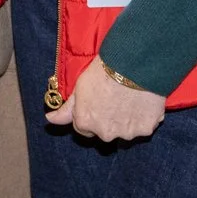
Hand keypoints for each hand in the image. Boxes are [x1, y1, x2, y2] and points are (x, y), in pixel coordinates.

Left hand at [45, 56, 166, 141]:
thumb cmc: (102, 72)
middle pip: (105, 132)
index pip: (83, 129)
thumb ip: (66, 109)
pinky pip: (144, 127)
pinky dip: (144, 118)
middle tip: (114, 99)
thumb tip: (50, 119)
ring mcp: (127, 133)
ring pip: (125, 131)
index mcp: (85, 123)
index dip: (89, 115)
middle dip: (108, 120)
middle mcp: (105, 134)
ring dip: (126, 121)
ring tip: (129, 99)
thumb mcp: (78, 88)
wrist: (131, 64)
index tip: (96, 102)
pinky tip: (142, 102)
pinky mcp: (146, 129)